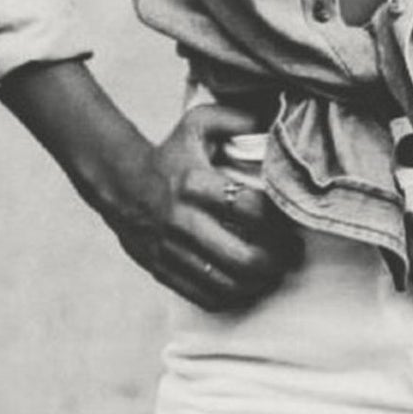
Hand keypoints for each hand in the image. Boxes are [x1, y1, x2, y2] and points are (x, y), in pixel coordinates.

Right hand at [105, 105, 303, 312]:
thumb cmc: (169, 154)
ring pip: (225, 282)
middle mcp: (182, 220)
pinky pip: (203, 295)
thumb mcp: (199, 123)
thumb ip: (239, 117)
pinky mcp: (162, 270)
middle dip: (276, 260)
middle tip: (291, 254)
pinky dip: (231, 296)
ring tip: (274, 271)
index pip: (249, 209)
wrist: (119, 183)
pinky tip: (246, 285)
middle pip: (242, 256)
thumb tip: (275, 117)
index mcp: (196, 184)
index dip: (278, 220)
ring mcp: (171, 250)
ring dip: (258, 282)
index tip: (293, 221)